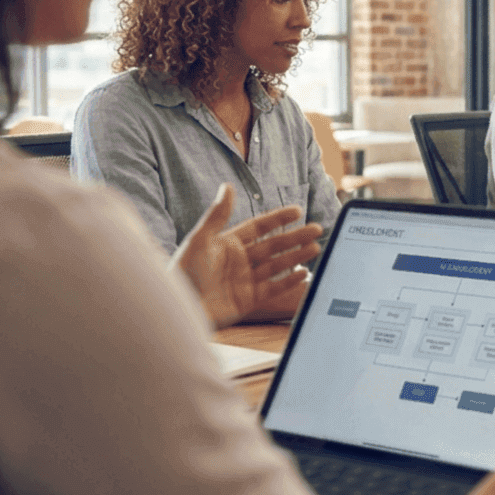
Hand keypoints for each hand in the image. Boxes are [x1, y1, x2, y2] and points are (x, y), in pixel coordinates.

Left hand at [170, 184, 319, 327]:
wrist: (178, 308)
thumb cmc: (183, 273)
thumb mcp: (200, 240)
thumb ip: (217, 214)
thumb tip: (227, 186)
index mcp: (228, 243)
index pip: (259, 227)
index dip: (278, 218)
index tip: (297, 211)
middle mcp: (239, 260)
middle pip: (273, 245)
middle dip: (295, 237)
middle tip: (316, 229)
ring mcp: (245, 280)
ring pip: (277, 265)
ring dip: (296, 256)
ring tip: (315, 248)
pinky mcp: (248, 300)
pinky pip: (273, 288)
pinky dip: (289, 282)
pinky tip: (303, 273)